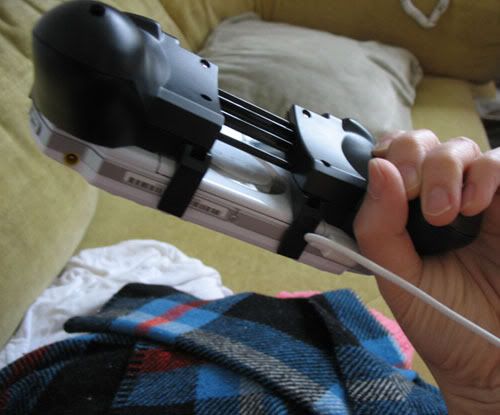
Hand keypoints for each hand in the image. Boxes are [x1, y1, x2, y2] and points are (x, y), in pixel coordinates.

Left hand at [353, 130, 499, 413]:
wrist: (486, 358)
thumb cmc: (439, 317)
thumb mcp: (395, 273)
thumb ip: (378, 225)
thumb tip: (376, 167)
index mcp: (404, 210)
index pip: (391, 157)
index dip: (388, 154)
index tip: (390, 182)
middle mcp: (439, 195)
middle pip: (424, 143)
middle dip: (414, 158)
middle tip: (415, 199)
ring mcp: (479, 197)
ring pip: (461, 147)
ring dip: (446, 170)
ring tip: (445, 214)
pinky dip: (488, 173)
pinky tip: (475, 205)